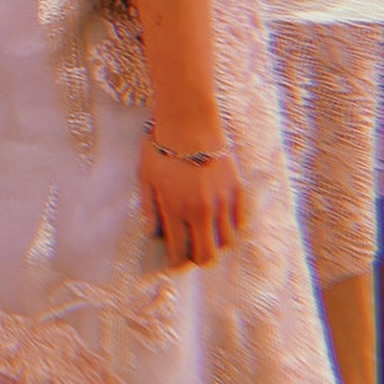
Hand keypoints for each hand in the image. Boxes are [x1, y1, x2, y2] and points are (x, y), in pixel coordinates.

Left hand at [139, 134, 244, 267]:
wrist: (189, 122)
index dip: (176, 261)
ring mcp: (222, 202)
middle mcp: (201, 211)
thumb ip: (148, 208)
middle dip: (197, 260)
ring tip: (206, 238)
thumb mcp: (145, 177)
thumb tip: (150, 233)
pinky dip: (230, 228)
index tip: (174, 260)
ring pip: (226, 242)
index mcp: (175, 209)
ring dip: (216, 244)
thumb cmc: (161, 147)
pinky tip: (220, 222)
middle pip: (207, 255)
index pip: (179, 251)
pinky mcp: (237, 191)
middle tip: (191, 254)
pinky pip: (239, 223)